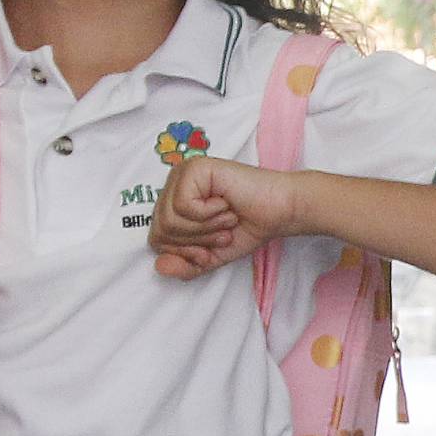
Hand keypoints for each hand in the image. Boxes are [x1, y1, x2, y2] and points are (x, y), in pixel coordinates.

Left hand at [150, 154, 300, 280]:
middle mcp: (173, 184)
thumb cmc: (247, 227)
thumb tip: (159, 267)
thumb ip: (184, 266)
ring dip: (205, 229)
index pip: (156, 239)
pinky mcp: (194, 168)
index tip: (210, 249)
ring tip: (226, 218)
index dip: (184, 253)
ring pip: (170, 219)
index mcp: (172, 201)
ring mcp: (182, 173)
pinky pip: (183, 206)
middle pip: (160, 230)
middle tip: (222, 232)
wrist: (279, 211)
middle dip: (196, 241)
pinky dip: (208, 215)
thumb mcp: (210, 257)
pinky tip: (225, 204)